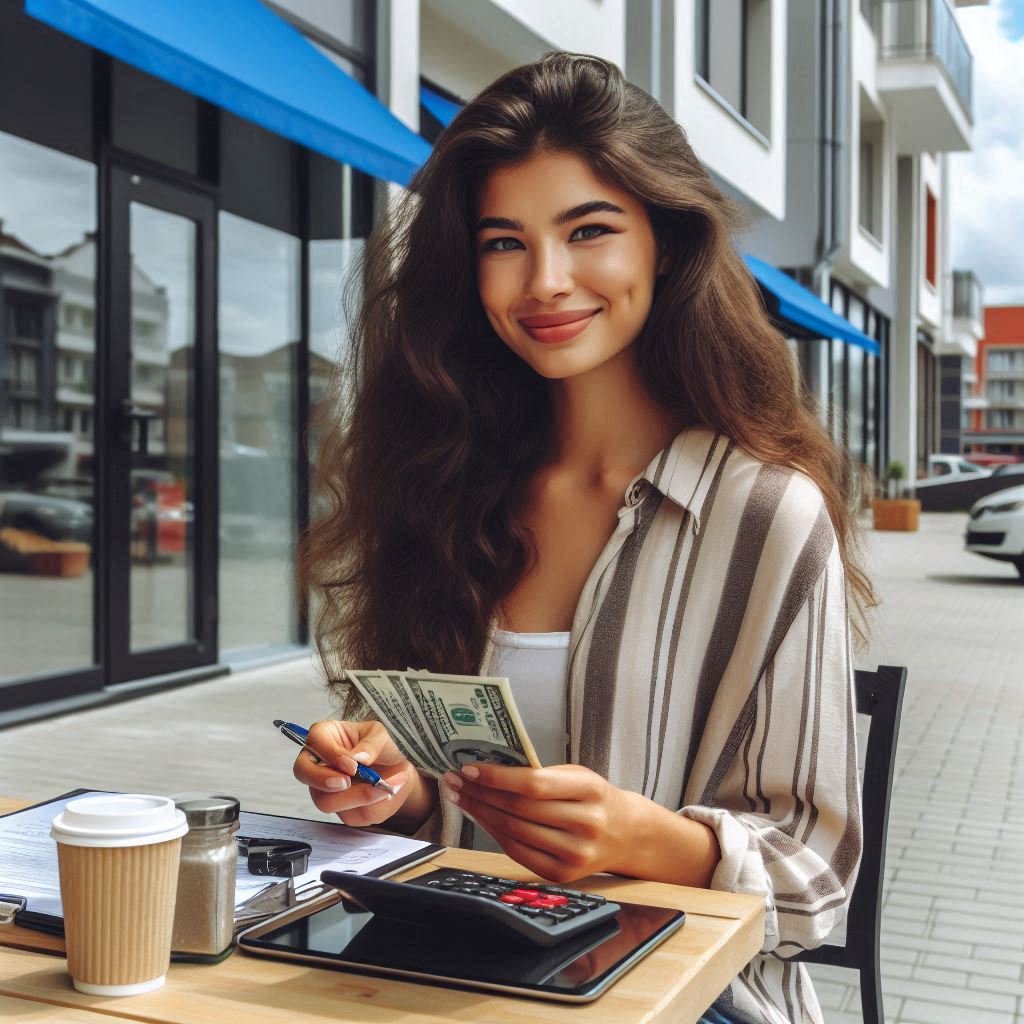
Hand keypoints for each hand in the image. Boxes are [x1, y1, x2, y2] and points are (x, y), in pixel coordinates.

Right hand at [294, 719, 418, 827]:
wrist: (400, 770)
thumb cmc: (385, 746)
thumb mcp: (382, 736)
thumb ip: (372, 744)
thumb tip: (358, 757)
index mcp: (327, 737)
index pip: (314, 741)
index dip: (330, 754)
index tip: (352, 764)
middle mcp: (320, 763)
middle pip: (303, 772)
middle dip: (323, 780)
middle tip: (347, 782)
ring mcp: (326, 789)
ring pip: (325, 800)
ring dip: (356, 797)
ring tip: (383, 788)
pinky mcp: (341, 810)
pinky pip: (349, 815)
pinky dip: (371, 806)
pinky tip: (385, 794)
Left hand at [440, 763, 636, 883]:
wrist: (625, 834)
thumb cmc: (593, 797)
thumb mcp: (577, 776)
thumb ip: (540, 774)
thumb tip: (488, 770)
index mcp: (590, 790)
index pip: (534, 784)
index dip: (497, 777)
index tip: (469, 768)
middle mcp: (585, 824)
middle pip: (519, 810)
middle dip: (480, 794)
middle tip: (455, 781)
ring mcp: (575, 853)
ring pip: (514, 832)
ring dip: (481, 813)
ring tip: (461, 797)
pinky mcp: (563, 874)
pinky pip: (518, 852)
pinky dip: (495, 834)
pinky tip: (481, 818)